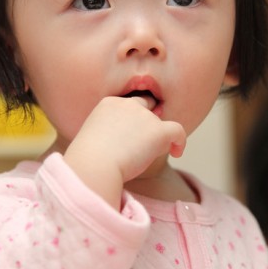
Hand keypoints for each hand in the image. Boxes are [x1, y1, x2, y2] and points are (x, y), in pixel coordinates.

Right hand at [63, 96, 185, 209]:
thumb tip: (117, 146)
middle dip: (147, 123)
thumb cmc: (88, 160)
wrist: (94, 165)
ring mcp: (144, 116)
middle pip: (147, 108)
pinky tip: (176, 153)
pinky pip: (178, 131)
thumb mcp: (92, 138)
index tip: (131, 136)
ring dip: (155, 140)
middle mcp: (128, 105)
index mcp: (109, 103)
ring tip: (145, 158)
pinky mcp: (158, 131)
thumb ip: (107, 134)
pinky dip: (180, 142)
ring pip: (159, 125)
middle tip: (144, 143)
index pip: (128, 105)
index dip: (133, 120)